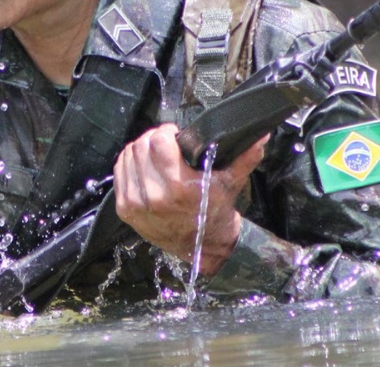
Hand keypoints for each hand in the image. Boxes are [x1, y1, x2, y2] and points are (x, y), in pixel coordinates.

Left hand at [113, 123, 268, 276]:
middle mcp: (154, 197)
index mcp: (179, 188)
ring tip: (155, 155)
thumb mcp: (231, 182)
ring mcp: (136, 204)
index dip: (166, 132)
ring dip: (140, 150)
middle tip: (165, 143)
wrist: (201, 246)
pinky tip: (144, 167)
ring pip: (127, 157)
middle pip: (140, 147)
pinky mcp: (125, 210)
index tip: (175, 135)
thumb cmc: (214, 210)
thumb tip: (261, 135)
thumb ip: (245, 156)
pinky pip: (119, 173)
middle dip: (153, 139)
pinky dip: (129, 165)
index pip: (158, 142)